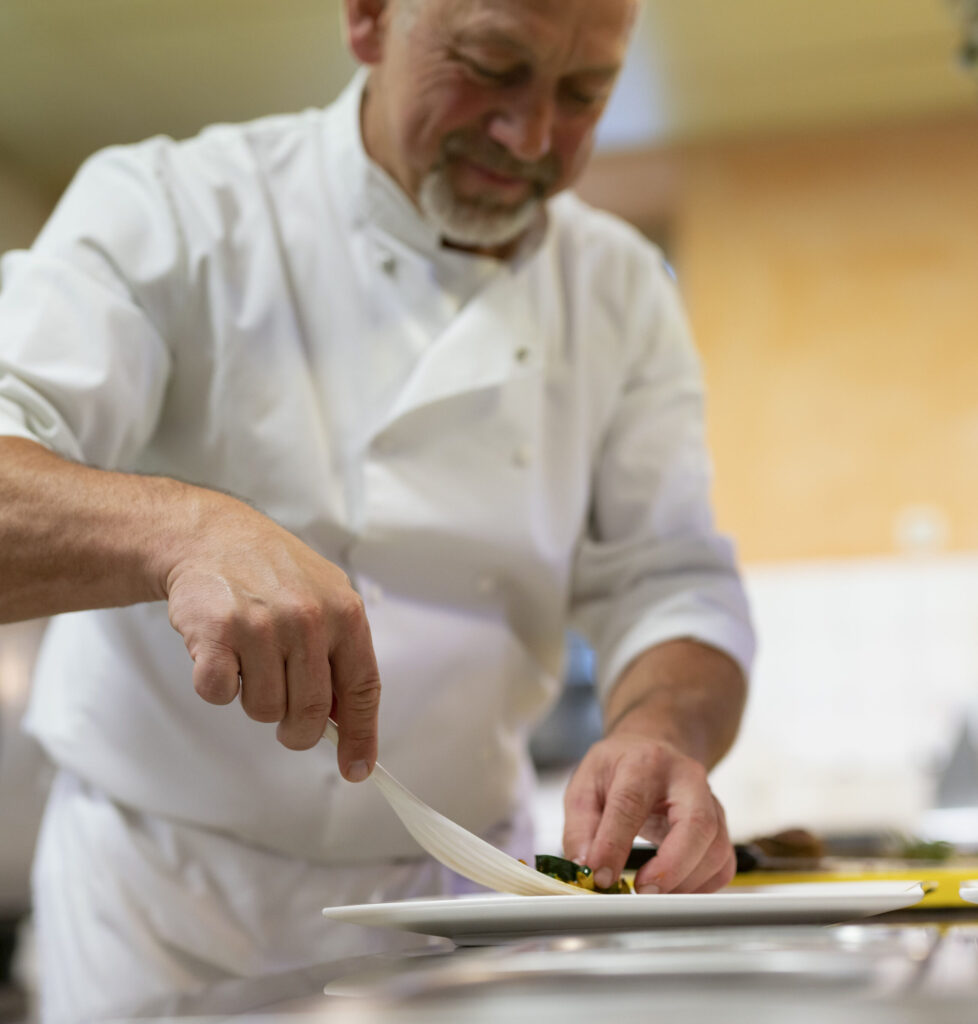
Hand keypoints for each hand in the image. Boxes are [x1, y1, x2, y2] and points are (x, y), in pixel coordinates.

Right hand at [164, 495, 379, 779]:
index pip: (363, 690)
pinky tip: (220, 651)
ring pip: (262, 710)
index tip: (357, 769)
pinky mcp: (216, 633)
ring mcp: (263, 626)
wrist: (212, 536)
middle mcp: (308, 619)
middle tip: (280, 710)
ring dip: (252, 696)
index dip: (361, 736)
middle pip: (308, 713)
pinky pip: (218, 695)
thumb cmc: (273, 572)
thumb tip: (348, 722)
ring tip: (248, 655)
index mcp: (345, 613)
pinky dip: (216, 685)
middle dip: (294, 727)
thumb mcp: (326, 598)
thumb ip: (341, 654)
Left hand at [561, 732, 735, 893]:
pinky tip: (673, 889)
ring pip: (716, 849)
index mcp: (644, 762)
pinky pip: (723, 865)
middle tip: (641, 890)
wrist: (652, 750)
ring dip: (684, 882)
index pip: (631, 804)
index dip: (614, 844)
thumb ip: (581, 828)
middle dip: (671, 867)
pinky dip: (701, 886)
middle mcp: (686, 779)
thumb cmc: (619, 768)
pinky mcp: (721, 827)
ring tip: (651, 892)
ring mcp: (710, 802)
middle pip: (696, 824)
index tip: (601, 875)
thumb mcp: (585, 785)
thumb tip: (587, 868)